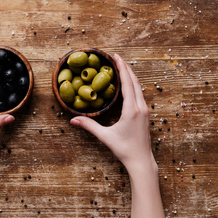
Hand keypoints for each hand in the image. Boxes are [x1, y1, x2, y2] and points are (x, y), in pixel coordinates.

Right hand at [70, 54, 153, 172]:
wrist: (142, 161)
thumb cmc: (124, 150)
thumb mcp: (105, 137)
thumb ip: (89, 126)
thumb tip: (72, 120)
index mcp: (131, 110)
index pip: (127, 83)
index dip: (122, 68)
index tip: (116, 56)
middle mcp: (141, 107)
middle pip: (135, 81)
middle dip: (126, 68)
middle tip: (116, 57)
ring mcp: (145, 110)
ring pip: (139, 87)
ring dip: (131, 75)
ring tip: (121, 67)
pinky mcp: (145, 114)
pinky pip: (140, 94)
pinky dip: (133, 85)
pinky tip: (128, 84)